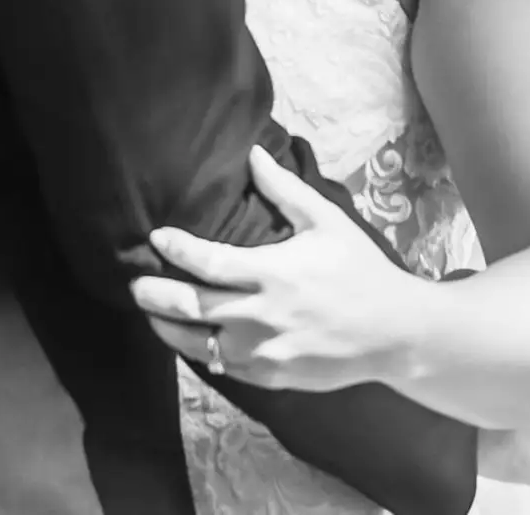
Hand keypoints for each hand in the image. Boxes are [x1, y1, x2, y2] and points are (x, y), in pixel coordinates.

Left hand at [128, 146, 414, 391]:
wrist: (395, 333)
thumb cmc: (360, 270)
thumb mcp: (326, 221)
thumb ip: (284, 189)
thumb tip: (252, 153)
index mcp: (273, 273)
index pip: (207, 262)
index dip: (176, 249)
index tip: (157, 238)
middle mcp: (262, 316)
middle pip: (191, 307)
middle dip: (154, 296)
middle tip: (134, 285)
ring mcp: (264, 352)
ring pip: (198, 345)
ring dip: (168, 328)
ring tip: (150, 314)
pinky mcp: (271, 377)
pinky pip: (223, 367)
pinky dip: (201, 352)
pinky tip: (190, 339)